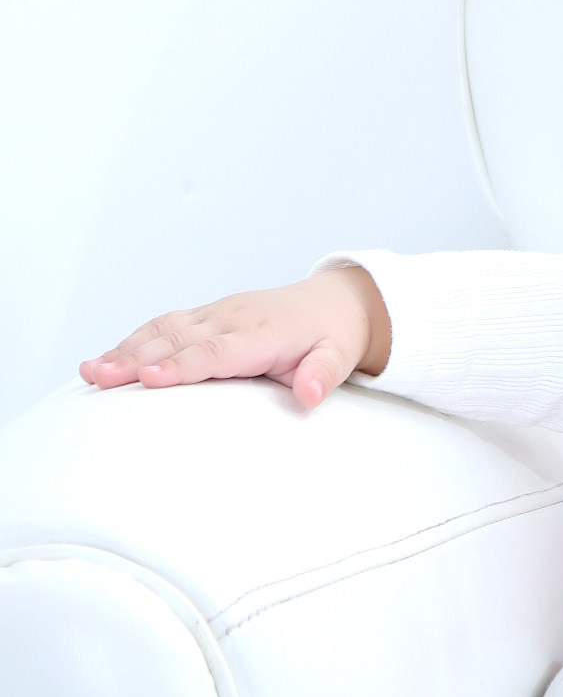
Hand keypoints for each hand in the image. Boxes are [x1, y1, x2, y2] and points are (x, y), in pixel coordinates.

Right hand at [79, 267, 391, 409]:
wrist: (334, 301)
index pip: (216, 353)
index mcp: (262, 334)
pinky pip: (164, 325)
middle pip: (178, 340)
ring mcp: (214, 314)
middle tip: (99, 378)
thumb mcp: (340, 357)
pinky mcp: (204, 315)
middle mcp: (231, 320)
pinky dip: (132, 340)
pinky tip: (106, 359)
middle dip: (136, 359)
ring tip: (89, 372)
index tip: (149, 378)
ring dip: (124, 349)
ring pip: (163, 329)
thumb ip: (323, 375)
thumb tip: (311, 395)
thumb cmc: (332, 337)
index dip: (181, 365)